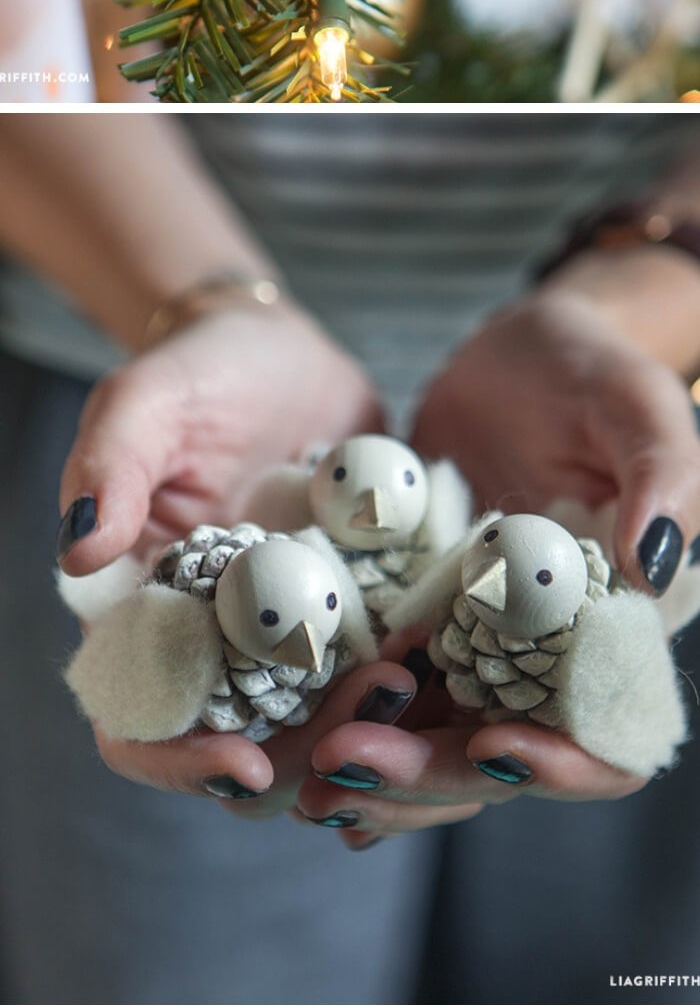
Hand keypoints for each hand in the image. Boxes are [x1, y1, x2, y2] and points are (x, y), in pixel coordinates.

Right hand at [57, 297, 381, 795]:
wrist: (282, 350)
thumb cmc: (197, 372)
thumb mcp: (146, 400)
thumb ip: (110, 468)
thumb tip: (78, 552)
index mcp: (145, 616)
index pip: (141, 721)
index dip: (181, 761)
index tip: (244, 763)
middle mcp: (217, 645)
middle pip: (249, 740)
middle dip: (307, 746)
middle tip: (368, 700)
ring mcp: (293, 638)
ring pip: (325, 721)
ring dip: (367, 722)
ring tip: (410, 677)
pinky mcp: (359, 614)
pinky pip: (386, 665)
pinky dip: (416, 674)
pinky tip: (445, 650)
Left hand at [302, 286, 699, 843]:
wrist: (515, 352)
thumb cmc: (595, 372)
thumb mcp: (636, 406)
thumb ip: (659, 478)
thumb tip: (649, 563)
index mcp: (616, 629)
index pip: (607, 734)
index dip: (558, 762)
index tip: (492, 746)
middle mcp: (548, 656)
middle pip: (498, 755)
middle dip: (429, 773)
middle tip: (350, 758)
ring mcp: (479, 644)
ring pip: (432, 737)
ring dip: (377, 768)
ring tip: (307, 779)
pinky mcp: (420, 618)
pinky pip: (383, 683)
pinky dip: (343, 716)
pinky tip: (292, 741)